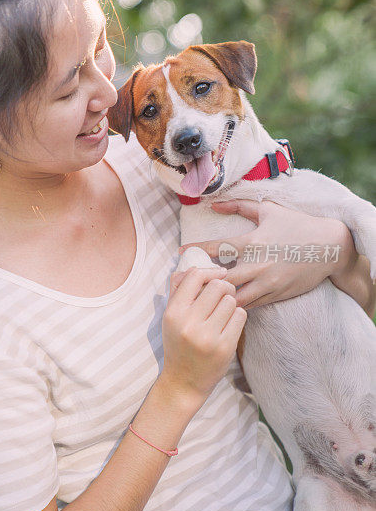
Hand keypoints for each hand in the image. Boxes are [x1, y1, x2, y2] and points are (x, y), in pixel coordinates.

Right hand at [161, 267, 246, 408]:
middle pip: (218, 286)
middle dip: (224, 288)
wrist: (183, 382)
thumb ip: (178, 291)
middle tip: (223, 297)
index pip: (194, 276)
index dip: (209, 272)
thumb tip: (195, 266)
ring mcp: (207, 337)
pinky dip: (237, 317)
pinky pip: (240, 316)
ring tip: (223, 315)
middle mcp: (189, 323)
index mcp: (173, 313)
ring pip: (231, 301)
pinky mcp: (224, 347)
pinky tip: (229, 325)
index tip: (217, 276)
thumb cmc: (178, 344)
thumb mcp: (170, 318)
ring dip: (230, 304)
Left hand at [179, 199, 353, 309]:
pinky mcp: (277, 294)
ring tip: (199, 299)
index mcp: (253, 242)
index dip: (196, 250)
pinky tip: (223, 306)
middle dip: (200, 282)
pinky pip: (252, 305)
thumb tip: (213, 204)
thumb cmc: (297, 225)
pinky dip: (236, 305)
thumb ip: (240, 206)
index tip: (180, 252)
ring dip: (217, 298)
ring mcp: (268, 282)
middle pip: (221, 280)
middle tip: (182, 283)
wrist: (331, 248)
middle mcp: (258, 265)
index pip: (217, 248)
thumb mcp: (269, 210)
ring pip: (235, 298)